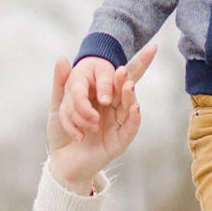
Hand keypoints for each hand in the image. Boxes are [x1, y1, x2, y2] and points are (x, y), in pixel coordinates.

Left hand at [47, 44, 155, 192]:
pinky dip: (133, 118)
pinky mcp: (120, 141)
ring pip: (128, 107)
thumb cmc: (62, 134)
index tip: (152, 48)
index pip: (120, 79)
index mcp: (103, 99)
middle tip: (122, 70)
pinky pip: (129, 128)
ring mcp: (118, 125)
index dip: (138, 63)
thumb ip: (61, 84)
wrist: (61, 162)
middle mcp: (114, 110)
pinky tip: (135, 108)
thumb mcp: (59, 106)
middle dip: (127, 80)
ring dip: (130, 96)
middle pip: (126, 91)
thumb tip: (62, 58)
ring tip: (127, 85)